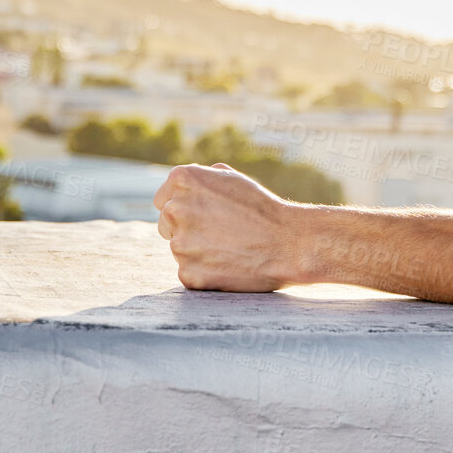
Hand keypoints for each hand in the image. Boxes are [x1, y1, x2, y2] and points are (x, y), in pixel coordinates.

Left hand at [152, 162, 302, 291]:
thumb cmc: (262, 209)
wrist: (290, 244)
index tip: (205, 216)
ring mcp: (179, 244)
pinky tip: (229, 265)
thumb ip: (199, 180)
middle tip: (221, 233)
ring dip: (198, 251)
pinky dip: (205, 273)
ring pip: (179, 249)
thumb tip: (178, 190)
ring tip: (230, 248)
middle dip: (187, 229)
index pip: (162, 200)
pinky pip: (189, 273)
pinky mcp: (188, 274)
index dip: (184, 209)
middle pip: (166, 225)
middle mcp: (175, 209)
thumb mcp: (231, 179)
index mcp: (182, 180)